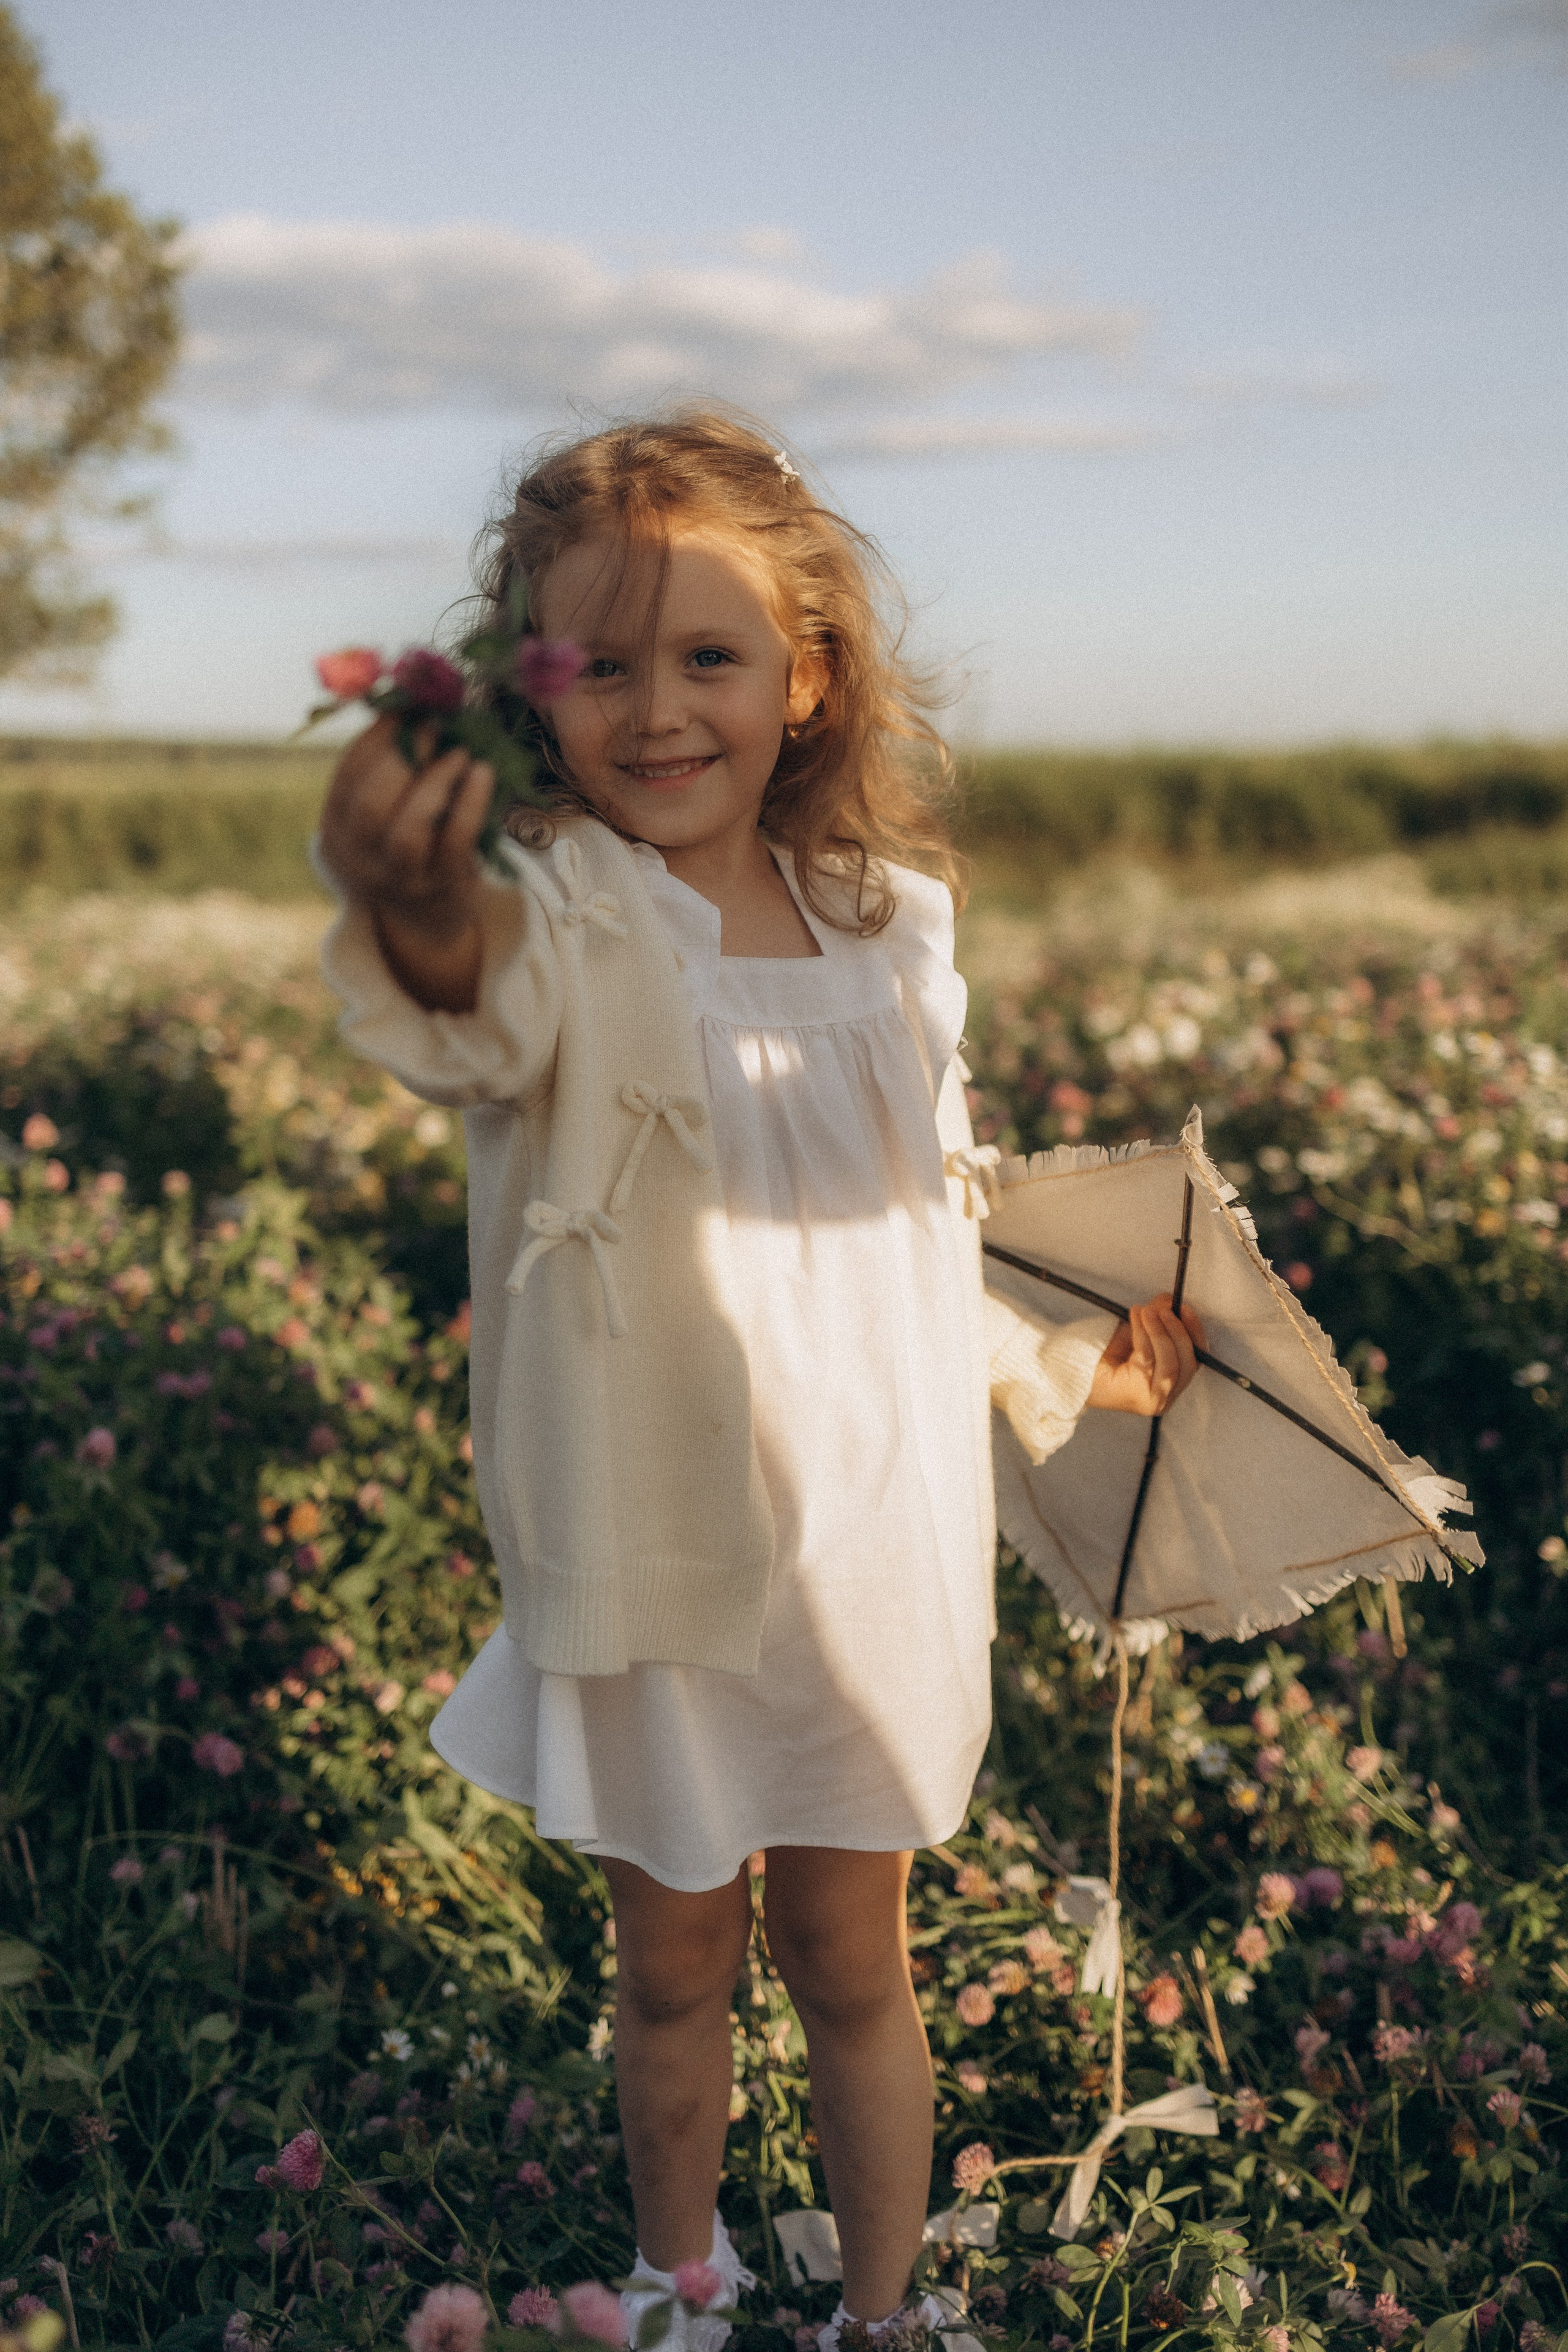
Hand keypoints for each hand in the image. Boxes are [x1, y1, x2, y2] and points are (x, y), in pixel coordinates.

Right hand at [318, 716, 492, 1010]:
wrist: (427, 920)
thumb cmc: (409, 848)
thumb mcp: (383, 815)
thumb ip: (388, 771)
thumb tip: (415, 705)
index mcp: (335, 831)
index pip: (347, 775)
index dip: (376, 736)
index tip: (407, 708)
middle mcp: (358, 859)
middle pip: (368, 804)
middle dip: (402, 756)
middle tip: (434, 726)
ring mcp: (399, 879)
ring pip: (407, 830)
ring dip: (435, 782)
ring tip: (460, 752)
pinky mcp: (441, 888)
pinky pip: (454, 843)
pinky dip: (471, 804)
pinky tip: (484, 774)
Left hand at [1087, 1293, 1206, 1417]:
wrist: (1074, 1374)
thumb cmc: (1103, 1357)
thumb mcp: (1137, 1335)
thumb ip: (1156, 1321)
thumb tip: (1168, 1301)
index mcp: (1170, 1385)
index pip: (1194, 1359)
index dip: (1193, 1332)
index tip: (1185, 1309)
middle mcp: (1166, 1397)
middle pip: (1188, 1362)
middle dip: (1178, 1330)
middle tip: (1165, 1307)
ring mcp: (1155, 1400)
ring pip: (1171, 1362)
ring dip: (1161, 1331)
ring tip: (1148, 1310)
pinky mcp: (1140, 1396)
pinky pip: (1148, 1358)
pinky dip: (1144, 1333)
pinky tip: (1136, 1316)